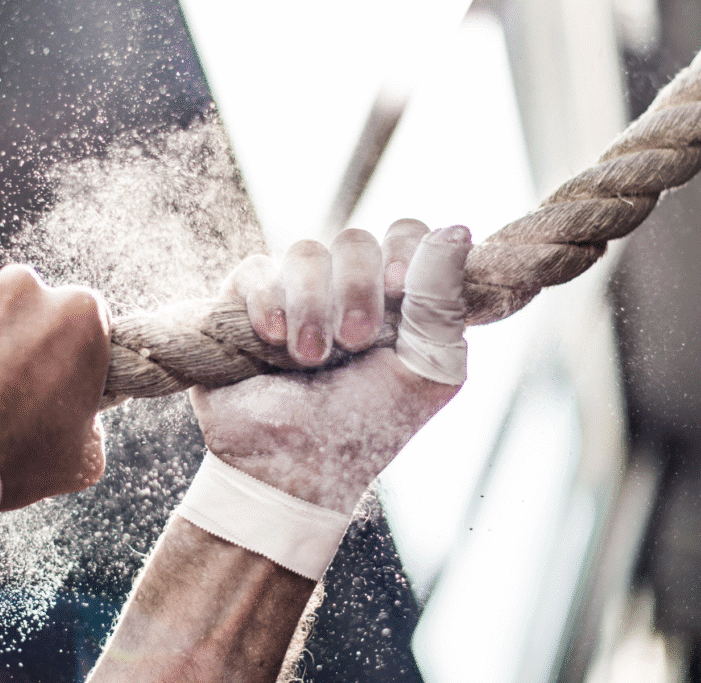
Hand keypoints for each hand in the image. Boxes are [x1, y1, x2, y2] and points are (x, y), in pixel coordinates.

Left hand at [0, 265, 111, 510]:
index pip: (80, 314)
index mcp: (75, 316)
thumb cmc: (5, 468)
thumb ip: (87, 416)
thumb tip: (79, 411)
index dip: (65, 345)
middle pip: (22, 300)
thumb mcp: (79, 457)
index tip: (49, 371)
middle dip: (13, 333)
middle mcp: (19, 287)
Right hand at [191, 220, 470, 513]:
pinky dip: (266, 299)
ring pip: (304, 251)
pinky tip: (272, 337)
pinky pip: (254, 269)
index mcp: (394, 302)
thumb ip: (443, 301)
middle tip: (354, 341)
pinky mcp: (243, 305)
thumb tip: (456, 230)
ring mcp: (293, 296)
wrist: (290, 465)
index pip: (405, 235)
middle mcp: (344, 291)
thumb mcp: (425, 371)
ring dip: (311, 304)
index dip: (404, 249)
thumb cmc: (362, 429)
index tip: (398, 286)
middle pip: (354, 239)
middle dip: (356, 288)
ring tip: (309, 357)